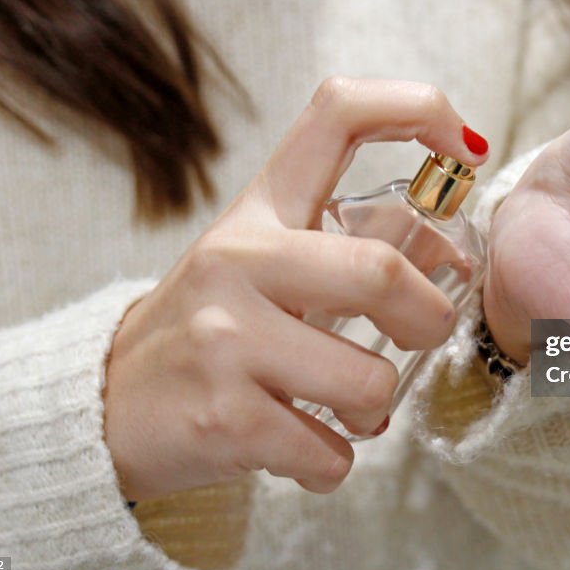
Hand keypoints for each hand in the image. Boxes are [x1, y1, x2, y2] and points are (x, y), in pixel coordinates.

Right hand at [103, 77, 487, 500]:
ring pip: (367, 380)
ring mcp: (225, 338)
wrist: (104, 403)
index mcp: (259, 211)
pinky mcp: (224, 418)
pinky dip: (336, 460)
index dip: (418, 108)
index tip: (465, 150)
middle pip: (381, 271)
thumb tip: (451, 255)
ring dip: (375, 406)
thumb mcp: (263, 268)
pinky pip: (330, 452)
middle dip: (431, 317)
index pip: (339, 114)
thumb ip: (348, 251)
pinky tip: (306, 448)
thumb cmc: (209, 329)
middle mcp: (239, 260)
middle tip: (424, 335)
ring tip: (348, 408)